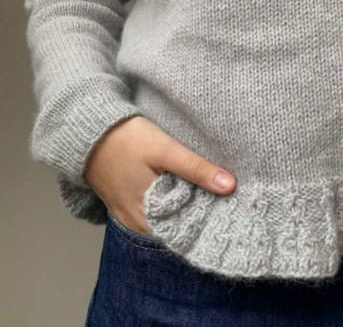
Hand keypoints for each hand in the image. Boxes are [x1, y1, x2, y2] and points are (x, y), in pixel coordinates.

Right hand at [84, 115, 236, 235]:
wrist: (89, 130)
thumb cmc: (128, 140)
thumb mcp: (166, 150)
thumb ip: (196, 169)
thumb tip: (230, 186)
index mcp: (148, 217)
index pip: (186, 233)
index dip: (208, 223)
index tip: (229, 211)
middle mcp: (136, 224)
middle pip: (175, 227)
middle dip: (198, 215)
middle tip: (224, 200)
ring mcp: (127, 215)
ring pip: (164, 219)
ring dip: (183, 208)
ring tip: (207, 194)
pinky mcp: (123, 203)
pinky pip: (151, 211)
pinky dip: (168, 203)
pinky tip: (181, 189)